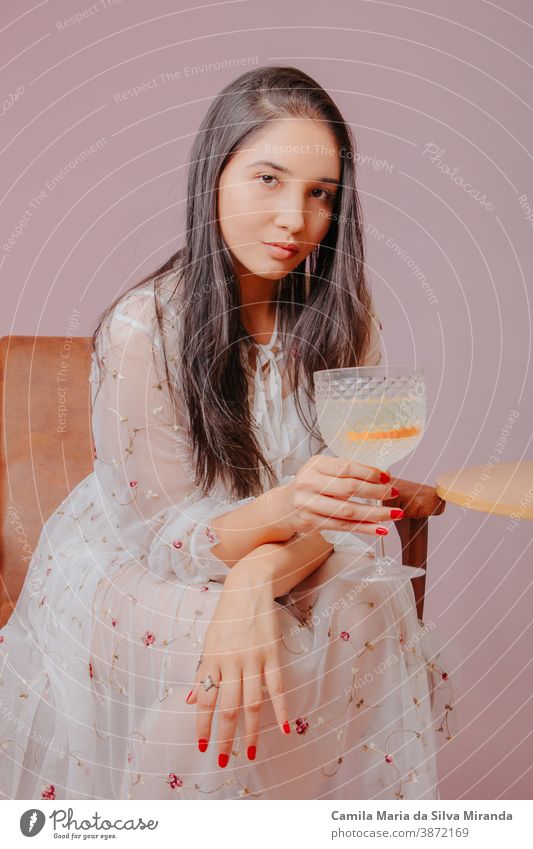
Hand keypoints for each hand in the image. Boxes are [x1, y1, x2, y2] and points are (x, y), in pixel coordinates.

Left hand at [185, 563, 289, 767]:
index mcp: (212, 659)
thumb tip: (191, 701)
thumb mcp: (208, 641)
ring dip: (251, 731)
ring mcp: (252, 658)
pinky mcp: (271, 653)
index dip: (203, 725)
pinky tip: (283, 728)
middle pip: (228, 708)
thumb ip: (203, 672)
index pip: (205, 700)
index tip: (202, 746)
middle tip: (224, 760)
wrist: (248, 587)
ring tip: (251, 753)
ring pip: (251, 703)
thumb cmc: (226, 616)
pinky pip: (276, 686)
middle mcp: (231, 662)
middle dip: (225, 737)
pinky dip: (280, 708)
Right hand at [275, 454, 402, 537]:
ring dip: (375, 514)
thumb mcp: (321, 470)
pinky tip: (380, 529)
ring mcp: (308, 504)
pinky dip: (364, 528)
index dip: (369, 472)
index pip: (346, 467)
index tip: (388, 477)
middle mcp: (309, 483)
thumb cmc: (309, 485)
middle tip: (394, 493)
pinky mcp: (311, 522)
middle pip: (349, 489)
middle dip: (376, 492)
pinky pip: (343, 526)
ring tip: (394, 514)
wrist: (282, 507)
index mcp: (314, 465)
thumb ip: (345, 472)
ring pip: (348, 511)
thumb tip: (382, 476)